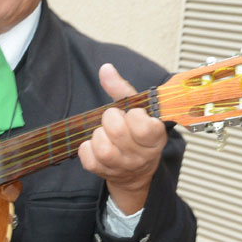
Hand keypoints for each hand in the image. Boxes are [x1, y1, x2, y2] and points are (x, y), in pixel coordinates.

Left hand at [78, 63, 166, 214]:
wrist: (135, 171)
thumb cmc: (137, 135)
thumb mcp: (138, 111)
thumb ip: (122, 89)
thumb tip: (105, 68)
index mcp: (155, 138)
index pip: (141, 125)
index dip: (132, 115)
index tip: (133, 114)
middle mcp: (140, 156)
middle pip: (116, 132)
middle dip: (110, 119)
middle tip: (113, 119)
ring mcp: (122, 167)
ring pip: (103, 148)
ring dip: (98, 135)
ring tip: (104, 133)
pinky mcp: (103, 173)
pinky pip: (88, 159)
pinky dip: (86, 148)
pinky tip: (95, 145)